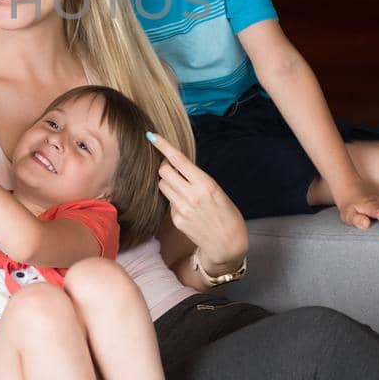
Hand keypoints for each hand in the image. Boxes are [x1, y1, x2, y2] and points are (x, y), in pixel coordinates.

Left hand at [146, 133, 248, 270]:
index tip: (151, 136)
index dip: (163, 146)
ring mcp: (182, 209)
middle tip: (173, 168)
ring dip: (167, 182)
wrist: (227, 243)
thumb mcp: (217, 190)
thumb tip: (178, 166)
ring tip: (181, 187)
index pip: (179, 160)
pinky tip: (186, 205)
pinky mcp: (176, 220)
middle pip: (164, 171)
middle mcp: (191, 195)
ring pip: (162, 185)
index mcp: (205, 184)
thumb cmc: (226, 213)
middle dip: (166, 166)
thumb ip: (196, 178)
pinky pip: (168, 202)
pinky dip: (173, 199)